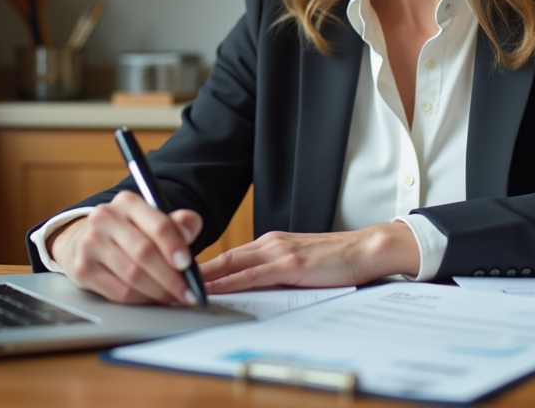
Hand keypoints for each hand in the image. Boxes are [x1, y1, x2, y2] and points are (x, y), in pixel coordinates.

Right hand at [49, 190, 202, 305]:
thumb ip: (178, 223)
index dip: (175, 246)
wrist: (87, 240)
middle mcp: (105, 218)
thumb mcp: (153, 220)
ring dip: (158, 291)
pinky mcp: (81, 269)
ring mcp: (90, 243)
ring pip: (133, 276)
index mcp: (127, 202)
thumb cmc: (130, 232)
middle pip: (145, 252)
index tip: (187, 265)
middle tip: (187, 293)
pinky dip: (141, 300)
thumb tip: (188, 231)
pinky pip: (119, 292)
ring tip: (173, 297)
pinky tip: (152, 300)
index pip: (158, 225)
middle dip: (171, 277)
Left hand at [199, 221, 420, 293]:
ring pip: (231, 265)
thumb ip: (278, 274)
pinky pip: (251, 276)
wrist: (368, 249)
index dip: (203, 269)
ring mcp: (279, 252)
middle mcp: (270, 244)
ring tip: (178, 288)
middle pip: (223, 259)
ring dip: (203, 278)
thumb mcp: (302, 265)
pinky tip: (212, 290)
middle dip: (193, 272)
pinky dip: (228, 283)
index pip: (230, 257)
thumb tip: (254, 291)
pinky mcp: (290, 264)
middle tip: (166, 283)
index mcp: (272, 244)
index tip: (180, 279)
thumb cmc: (340, 260)